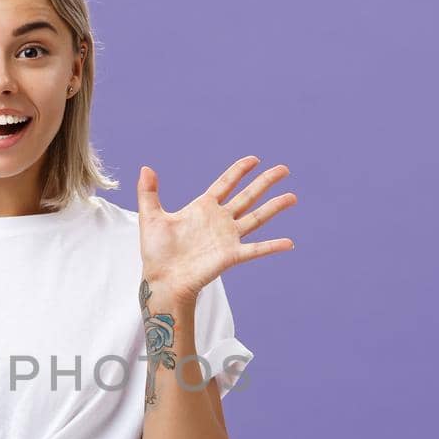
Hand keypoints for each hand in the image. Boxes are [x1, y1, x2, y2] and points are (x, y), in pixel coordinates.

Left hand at [136, 156, 296, 300]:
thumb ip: (148, 192)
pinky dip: (272, 246)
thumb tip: (145, 167)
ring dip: (275, 207)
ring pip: (257, 217)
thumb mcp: (151, 217)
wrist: (162, 279)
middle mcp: (220, 220)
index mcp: (203, 208)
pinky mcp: (231, 255)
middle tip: (283, 169)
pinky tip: (289, 242)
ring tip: (292, 196)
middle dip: (266, 182)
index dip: (240, 170)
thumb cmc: (156, 252)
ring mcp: (228, 237)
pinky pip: (256, 249)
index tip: (254, 159)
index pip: (226, 183)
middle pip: (248, 196)